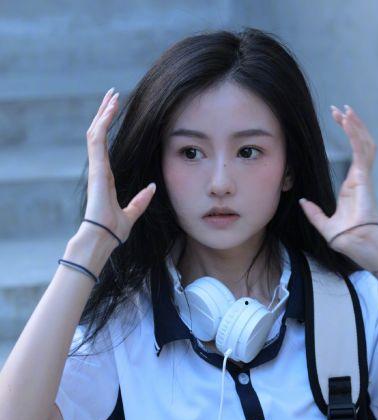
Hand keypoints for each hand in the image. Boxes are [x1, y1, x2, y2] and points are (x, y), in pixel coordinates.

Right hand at [84, 87, 155, 245]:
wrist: (103, 238)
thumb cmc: (113, 231)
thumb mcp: (132, 213)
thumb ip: (141, 200)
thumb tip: (152, 187)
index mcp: (106, 176)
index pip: (105, 144)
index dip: (109, 126)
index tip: (114, 110)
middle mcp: (99, 169)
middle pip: (98, 133)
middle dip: (105, 113)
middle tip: (112, 95)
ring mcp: (96, 168)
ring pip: (96, 132)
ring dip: (104, 113)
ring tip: (112, 96)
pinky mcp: (96, 169)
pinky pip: (97, 140)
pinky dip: (103, 124)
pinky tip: (109, 110)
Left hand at [298, 104, 377, 257]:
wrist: (355, 243)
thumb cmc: (345, 238)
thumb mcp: (323, 224)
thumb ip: (314, 213)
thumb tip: (303, 202)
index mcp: (353, 184)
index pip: (354, 152)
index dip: (349, 135)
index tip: (338, 121)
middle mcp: (360, 177)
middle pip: (360, 143)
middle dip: (352, 124)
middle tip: (339, 109)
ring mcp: (363, 176)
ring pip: (363, 142)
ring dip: (355, 125)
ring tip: (345, 110)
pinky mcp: (363, 177)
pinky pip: (360, 150)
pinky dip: (355, 134)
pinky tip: (348, 121)